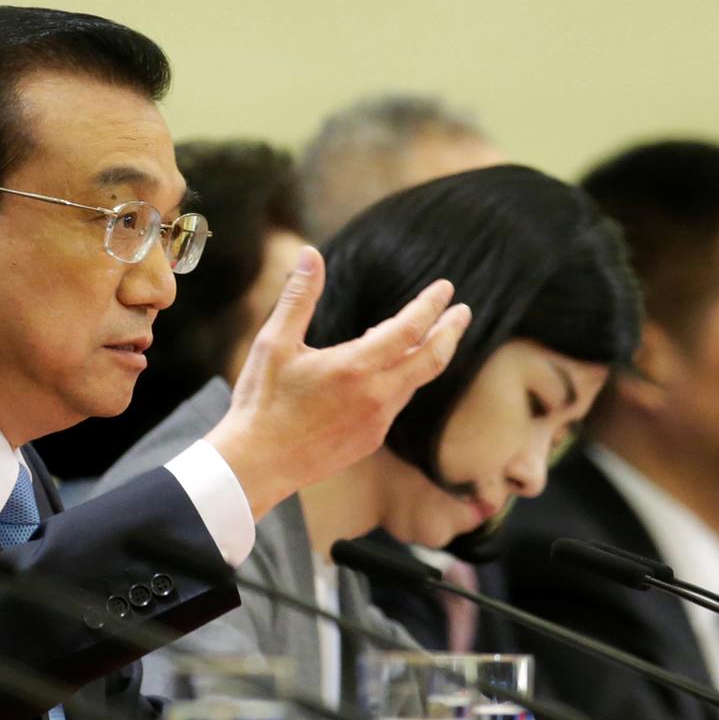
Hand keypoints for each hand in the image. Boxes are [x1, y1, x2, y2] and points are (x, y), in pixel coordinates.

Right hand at [205, 246, 470, 517]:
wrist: (256, 465)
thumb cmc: (262, 402)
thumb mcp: (274, 342)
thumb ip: (298, 297)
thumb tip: (311, 254)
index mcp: (355, 367)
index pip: (410, 328)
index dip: (431, 305)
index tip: (445, 288)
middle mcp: (375, 396)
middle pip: (431, 359)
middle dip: (450, 331)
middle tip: (462, 312)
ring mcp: (376, 422)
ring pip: (412, 382)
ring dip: (421, 355)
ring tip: (413, 335)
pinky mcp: (369, 441)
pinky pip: (395, 404)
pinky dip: (398, 380)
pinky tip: (380, 373)